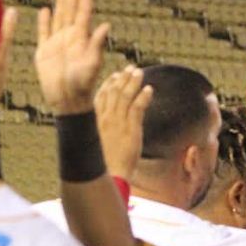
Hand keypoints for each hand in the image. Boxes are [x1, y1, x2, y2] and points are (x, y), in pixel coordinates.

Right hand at [35, 0, 110, 114]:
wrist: (67, 101)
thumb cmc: (82, 85)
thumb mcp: (92, 64)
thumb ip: (97, 45)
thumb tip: (106, 25)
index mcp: (81, 38)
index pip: (83, 12)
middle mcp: (70, 37)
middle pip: (70, 9)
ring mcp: (57, 43)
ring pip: (58, 16)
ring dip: (60, 0)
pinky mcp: (44, 51)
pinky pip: (44, 32)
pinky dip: (44, 21)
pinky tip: (45, 10)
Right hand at [94, 66, 153, 180]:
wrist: (109, 175)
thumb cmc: (104, 164)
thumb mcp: (100, 145)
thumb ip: (104, 132)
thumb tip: (108, 129)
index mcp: (95, 121)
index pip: (100, 97)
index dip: (108, 84)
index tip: (115, 75)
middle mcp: (105, 118)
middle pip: (113, 92)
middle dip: (122, 79)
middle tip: (130, 69)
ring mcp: (118, 122)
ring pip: (125, 96)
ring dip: (133, 83)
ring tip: (139, 73)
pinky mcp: (131, 128)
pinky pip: (137, 108)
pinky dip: (143, 97)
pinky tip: (149, 90)